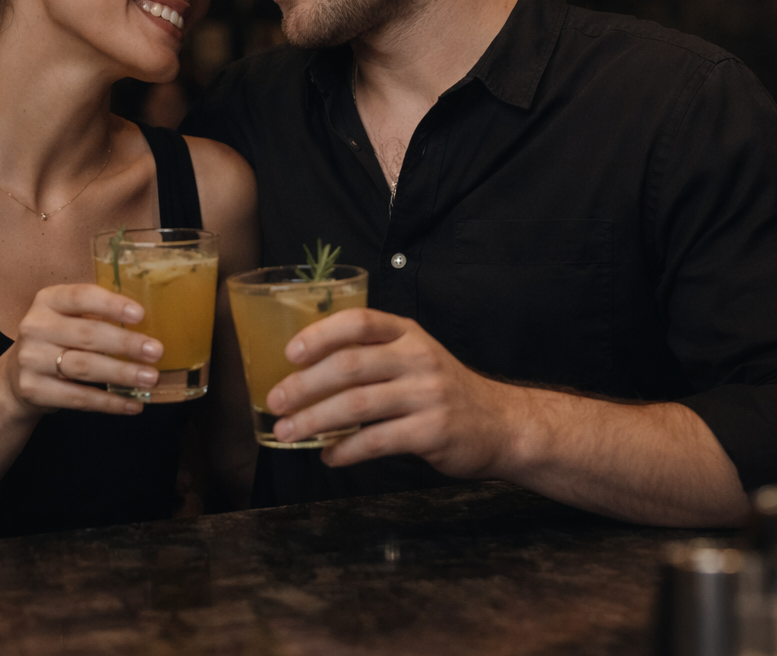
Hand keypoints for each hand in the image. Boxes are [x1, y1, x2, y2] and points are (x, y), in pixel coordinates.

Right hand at [2, 284, 163, 416]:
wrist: (15, 377)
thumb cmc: (56, 341)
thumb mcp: (66, 318)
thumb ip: (96, 314)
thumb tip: (150, 323)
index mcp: (48, 301)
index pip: (81, 297)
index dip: (111, 304)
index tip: (140, 314)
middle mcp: (35, 327)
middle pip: (87, 335)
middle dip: (125, 344)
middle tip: (156, 351)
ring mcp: (31, 360)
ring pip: (84, 367)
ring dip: (122, 374)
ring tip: (150, 378)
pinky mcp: (34, 390)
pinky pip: (78, 398)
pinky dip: (110, 402)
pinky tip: (133, 403)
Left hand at [266, 308, 517, 477]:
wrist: (501, 424)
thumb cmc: (444, 391)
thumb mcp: (415, 357)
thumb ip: (373, 355)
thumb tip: (307, 372)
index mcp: (408, 334)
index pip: (359, 321)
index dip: (320, 334)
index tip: (290, 354)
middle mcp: (418, 358)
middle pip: (350, 365)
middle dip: (304, 386)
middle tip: (275, 401)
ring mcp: (427, 395)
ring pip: (357, 405)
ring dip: (315, 420)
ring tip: (288, 432)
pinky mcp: (432, 432)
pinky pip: (376, 440)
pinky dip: (345, 450)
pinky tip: (329, 455)